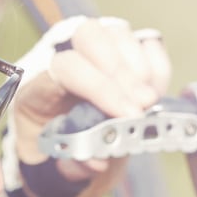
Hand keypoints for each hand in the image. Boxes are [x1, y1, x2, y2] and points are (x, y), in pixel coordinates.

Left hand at [3, 16, 171, 196]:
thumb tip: (98, 161)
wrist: (65, 139)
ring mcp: (94, 48)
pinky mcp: (121, 50)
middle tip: (144, 105)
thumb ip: (72, 162)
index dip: (100, 87)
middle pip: (90, 37)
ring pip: (119, 34)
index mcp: (39, 84)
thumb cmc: (56, 147)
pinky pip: (145, 44)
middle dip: (122, 71)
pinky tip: (155, 94)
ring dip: (140, 69)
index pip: (67, 68)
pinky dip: (157, 68)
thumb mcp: (55, 160)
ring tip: (149, 104)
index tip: (127, 114)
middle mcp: (64, 55)